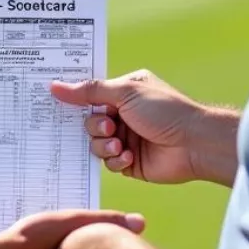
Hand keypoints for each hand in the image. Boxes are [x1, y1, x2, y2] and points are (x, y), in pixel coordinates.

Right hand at [51, 70, 210, 184]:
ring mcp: (126, 138)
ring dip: (105, 145)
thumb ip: (90, 91)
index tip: (55, 101)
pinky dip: (115, 160)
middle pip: (89, 121)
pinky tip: (129, 156)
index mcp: (124, 91)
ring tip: (120, 144)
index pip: (91, 93)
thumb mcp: (125, 93)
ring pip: (96, 144)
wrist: (194, 144)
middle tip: (109, 126)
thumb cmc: (165, 111)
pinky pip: (108, 163)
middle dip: (96, 126)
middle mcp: (123, 114)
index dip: (75, 99)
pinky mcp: (129, 161)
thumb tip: (56, 86)